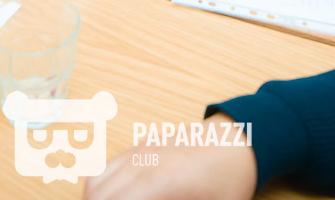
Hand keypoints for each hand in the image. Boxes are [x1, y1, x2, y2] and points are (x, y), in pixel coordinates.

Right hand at [84, 117, 255, 199]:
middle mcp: (144, 162)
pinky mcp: (142, 146)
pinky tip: (113, 199)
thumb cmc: (230, 181)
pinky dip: (100, 186)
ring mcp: (141, 150)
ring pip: (96, 179)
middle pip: (97, 193)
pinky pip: (107, 166)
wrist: (240, 141)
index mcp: (160, 182)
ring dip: (94, 199)